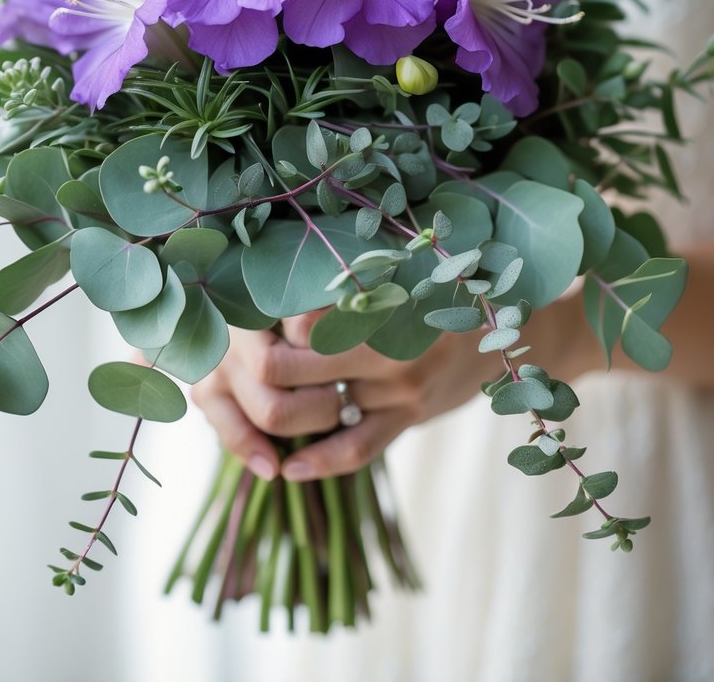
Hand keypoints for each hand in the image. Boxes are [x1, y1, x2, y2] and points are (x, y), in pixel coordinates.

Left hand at [191, 310, 499, 482]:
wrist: (507, 330)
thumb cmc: (437, 293)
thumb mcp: (399, 274)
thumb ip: (345, 285)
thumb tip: (274, 290)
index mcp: (376, 297)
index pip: (296, 316)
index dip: (265, 322)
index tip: (247, 319)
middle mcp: (386, 342)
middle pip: (293, 365)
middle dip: (259, 371)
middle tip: (240, 365)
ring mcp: (399, 386)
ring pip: (319, 409)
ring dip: (281, 413)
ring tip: (250, 411)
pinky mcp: (409, 418)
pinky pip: (357, 448)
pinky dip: (320, 462)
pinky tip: (289, 471)